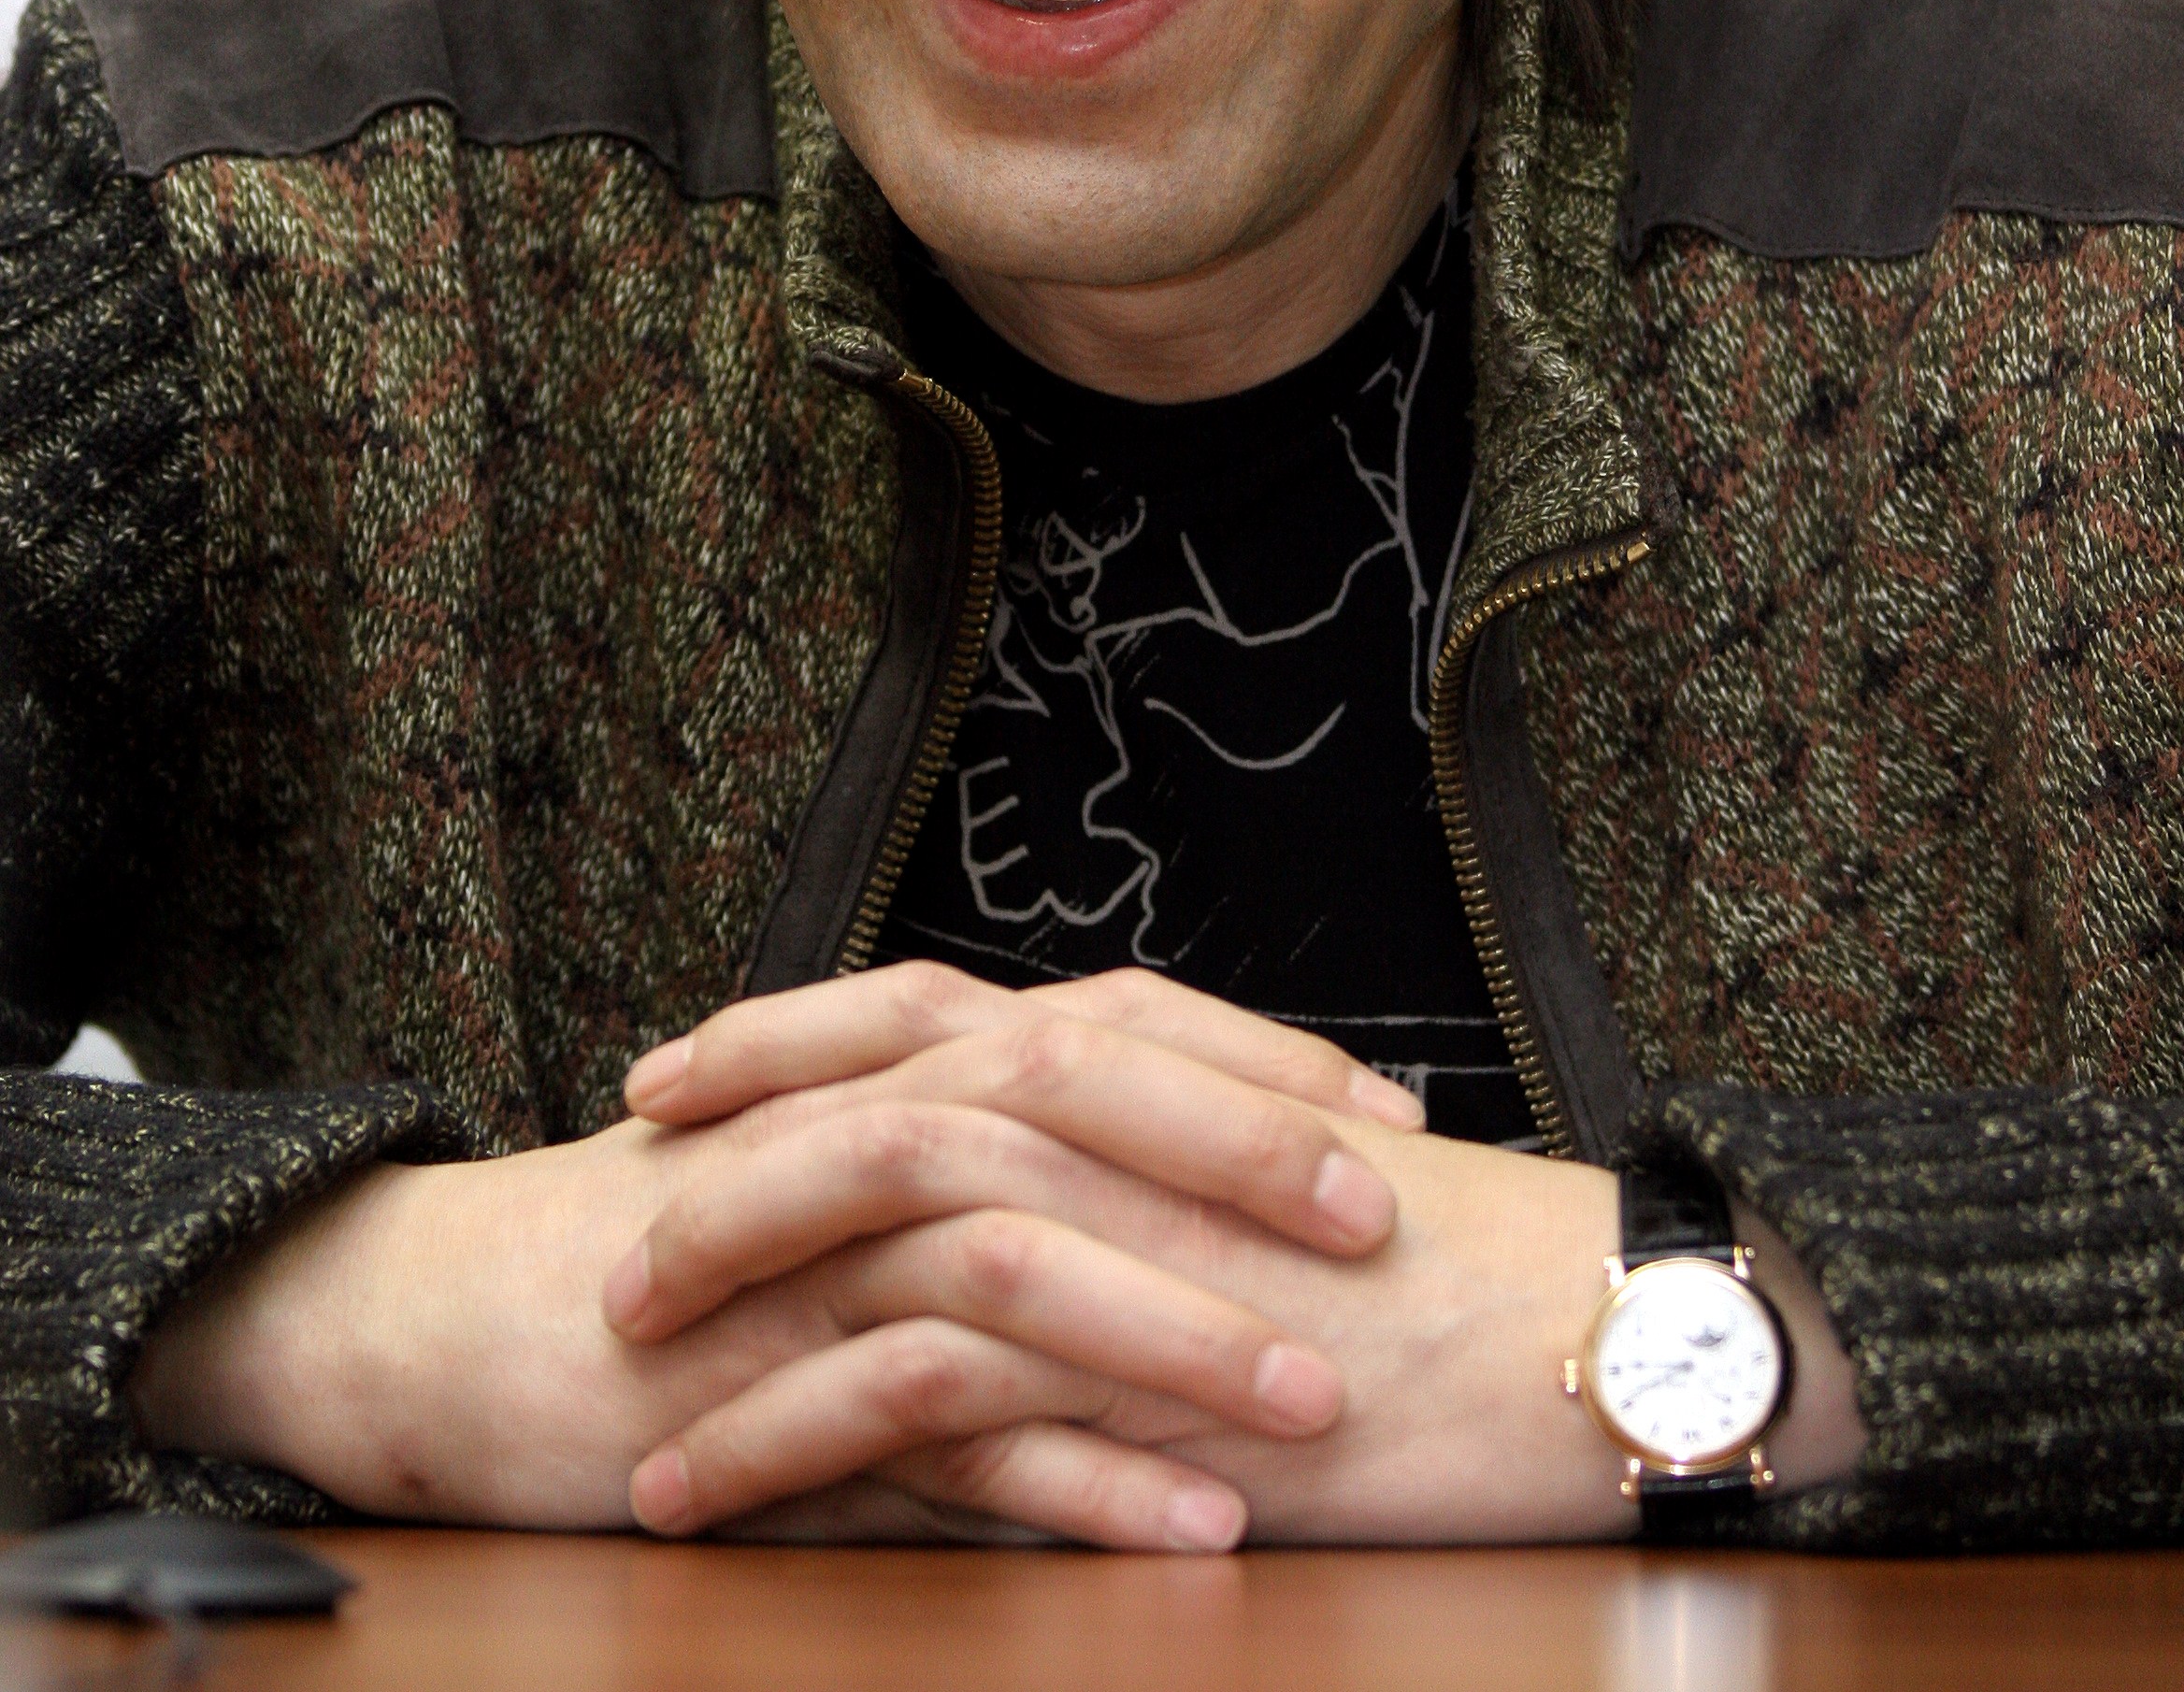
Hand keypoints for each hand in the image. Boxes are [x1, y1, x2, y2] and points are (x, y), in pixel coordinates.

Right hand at [129, 973, 1413, 1545]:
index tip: (1392, 1117)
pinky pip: (942, 1427)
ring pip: (1015, 1254)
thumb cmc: (682, 1232)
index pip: (1108, 1016)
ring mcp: (816, 1253)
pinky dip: (1071, 1478)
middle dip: (1237, 1150)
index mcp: (903, 1056)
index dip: (1254, 1057)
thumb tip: (1184, 1157)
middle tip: (1384, 1222)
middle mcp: (866, 1123)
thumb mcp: (847, 1153)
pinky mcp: (772, 1384)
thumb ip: (989, 1140)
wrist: (465, 1309)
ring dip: (1176, 1329)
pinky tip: (1183, 1527)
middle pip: (1072, 1093)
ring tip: (1315, 1400)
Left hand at [615, 965, 1867, 1541]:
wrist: (1582, 1324)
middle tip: (608, 1227)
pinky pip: (908, 1394)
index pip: (920, 1010)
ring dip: (726, 1328)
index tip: (674, 1070)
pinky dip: (789, 1439)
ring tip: (629, 1409)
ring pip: (859, 1246)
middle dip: (719, 1163)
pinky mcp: (1118, 1363)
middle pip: (859, 1102)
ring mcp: (1107, 1230)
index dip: (784, 1036)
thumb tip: (1063, 1164)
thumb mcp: (1277, 1172)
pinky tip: (711, 1495)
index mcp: (1135, 1057)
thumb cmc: (1450, 1263)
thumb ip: (1156, 1149)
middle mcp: (1101, 1116)